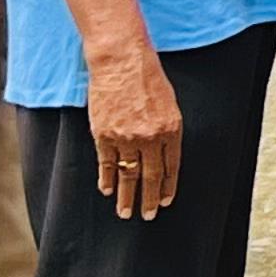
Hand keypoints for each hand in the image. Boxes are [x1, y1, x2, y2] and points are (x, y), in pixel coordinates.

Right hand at [85, 44, 184, 219]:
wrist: (121, 61)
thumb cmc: (148, 77)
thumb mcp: (169, 103)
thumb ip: (167, 129)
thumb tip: (162, 154)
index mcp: (171, 128)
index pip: (171, 166)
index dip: (167, 186)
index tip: (165, 201)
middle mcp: (150, 137)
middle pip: (150, 176)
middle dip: (149, 199)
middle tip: (148, 215)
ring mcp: (125, 137)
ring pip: (127, 175)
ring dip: (127, 196)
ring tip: (126, 212)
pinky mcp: (104, 135)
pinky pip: (106, 163)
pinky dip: (107, 179)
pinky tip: (108, 190)